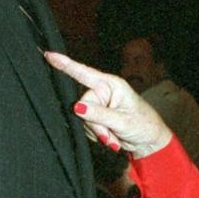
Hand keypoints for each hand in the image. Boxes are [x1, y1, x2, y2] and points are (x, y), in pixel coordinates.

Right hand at [45, 51, 172, 159]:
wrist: (149, 142)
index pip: (84, 73)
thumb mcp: (123, 121)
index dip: (66, 65)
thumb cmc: (143, 126)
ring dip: (97, 132)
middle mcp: (103, 92)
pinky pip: (85, 127)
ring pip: (82, 119)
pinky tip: (110, 137)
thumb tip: (77, 107)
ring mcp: (98, 104)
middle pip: (82, 106)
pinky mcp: (96, 117)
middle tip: (111, 135)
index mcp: (111, 85)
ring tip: (114, 136)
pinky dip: (97, 135)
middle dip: (95, 125)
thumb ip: (99, 115)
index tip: (49, 55)